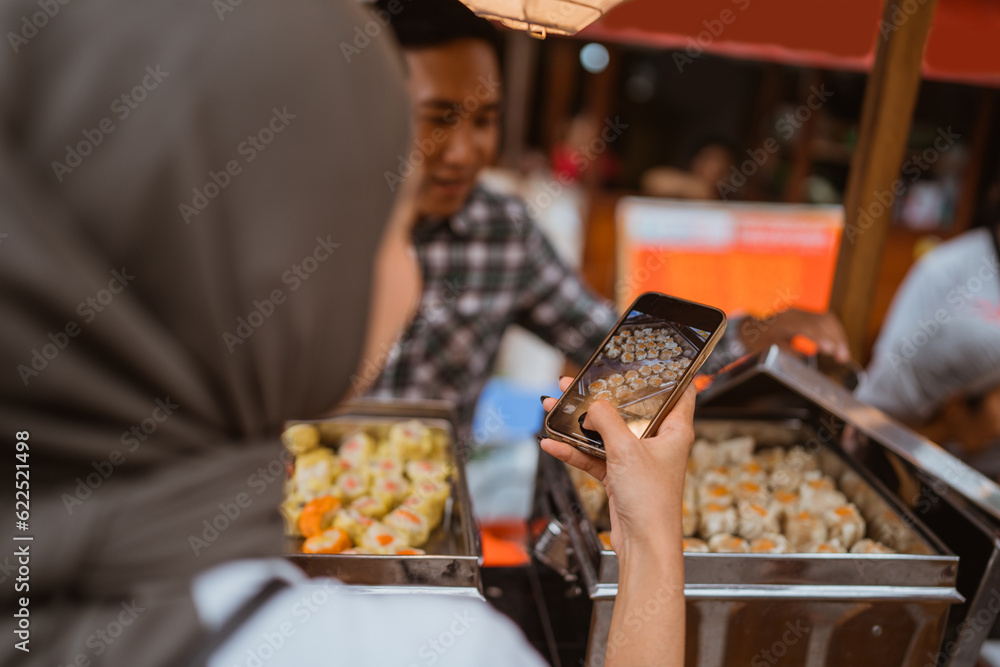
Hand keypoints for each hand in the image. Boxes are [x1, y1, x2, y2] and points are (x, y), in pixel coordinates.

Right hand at [540, 379, 695, 557]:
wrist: (644, 545)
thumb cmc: (652, 502)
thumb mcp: (627, 450)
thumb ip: (608, 421)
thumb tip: (593, 406)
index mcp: (675, 430)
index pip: (679, 391)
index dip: (665, 373)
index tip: (646, 359)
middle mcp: (657, 442)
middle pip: (629, 409)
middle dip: (601, 396)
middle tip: (578, 382)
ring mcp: (636, 459)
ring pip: (605, 432)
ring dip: (579, 423)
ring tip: (555, 407)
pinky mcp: (619, 476)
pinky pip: (593, 456)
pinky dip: (573, 450)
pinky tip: (552, 442)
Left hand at [739, 308, 849, 362]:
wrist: (750, 328)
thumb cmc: (758, 341)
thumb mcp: (768, 349)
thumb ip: (787, 352)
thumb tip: (806, 358)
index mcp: (782, 321)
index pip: (806, 326)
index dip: (820, 337)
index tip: (830, 349)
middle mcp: (794, 313)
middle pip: (820, 321)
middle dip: (835, 339)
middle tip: (842, 356)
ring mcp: (801, 312)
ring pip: (826, 319)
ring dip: (838, 335)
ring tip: (843, 353)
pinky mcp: (806, 314)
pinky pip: (825, 319)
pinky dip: (835, 331)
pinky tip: (839, 344)